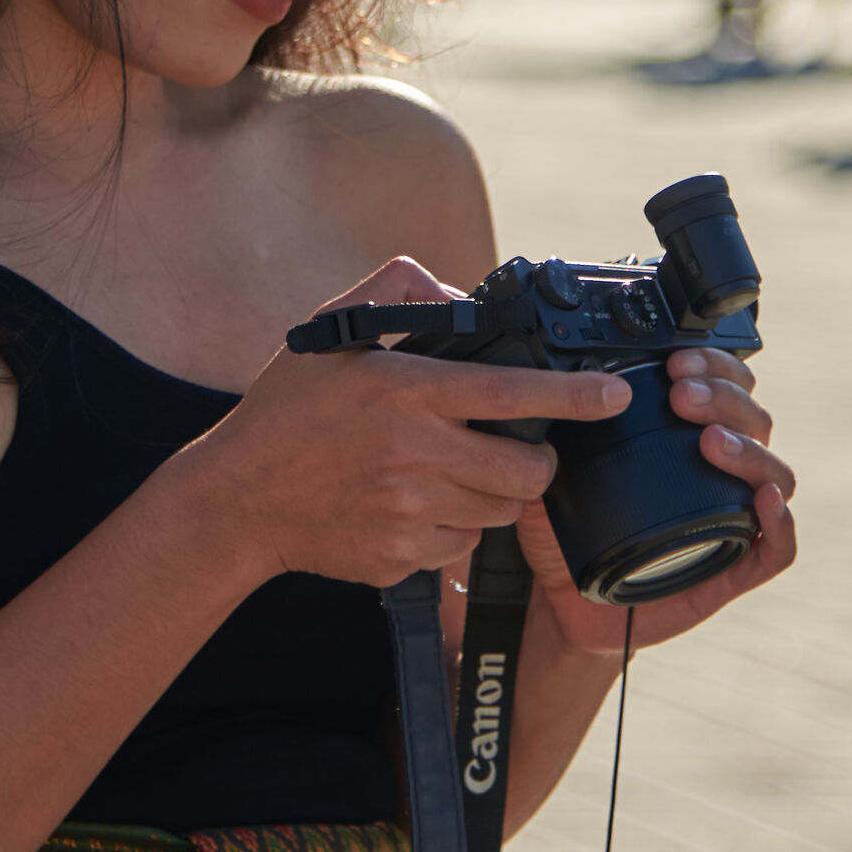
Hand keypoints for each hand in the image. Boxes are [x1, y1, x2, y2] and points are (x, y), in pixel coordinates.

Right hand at [191, 258, 633, 590]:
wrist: (238, 498)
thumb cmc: (286, 411)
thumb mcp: (332, 334)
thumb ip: (397, 293)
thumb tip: (457, 295)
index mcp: (406, 391)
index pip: (513, 393)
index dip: (575, 396)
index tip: (614, 395)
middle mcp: (414, 454)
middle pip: (526, 472)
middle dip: (535, 462)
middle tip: (515, 450)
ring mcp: (408, 513)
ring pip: (499, 513)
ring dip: (491, 495)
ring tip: (449, 474)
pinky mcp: (400, 558)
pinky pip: (460, 548)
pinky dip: (452, 530)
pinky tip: (416, 507)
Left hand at [515, 346, 795, 656]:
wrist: (561, 602)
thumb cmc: (567, 531)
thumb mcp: (554, 470)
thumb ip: (556, 429)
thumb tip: (553, 383)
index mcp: (687, 437)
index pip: (725, 384)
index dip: (712, 365)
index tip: (675, 363)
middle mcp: (720, 471)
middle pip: (754, 420)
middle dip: (724, 398)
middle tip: (683, 396)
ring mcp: (733, 520)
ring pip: (774, 474)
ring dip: (749, 450)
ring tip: (711, 441)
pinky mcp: (734, 572)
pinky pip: (777, 549)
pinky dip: (780, 524)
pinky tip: (763, 500)